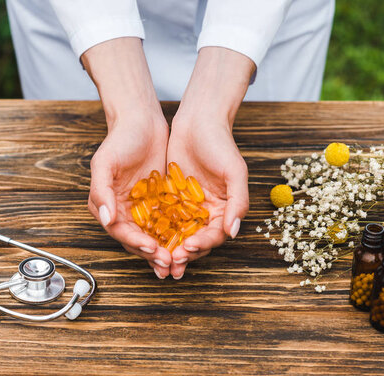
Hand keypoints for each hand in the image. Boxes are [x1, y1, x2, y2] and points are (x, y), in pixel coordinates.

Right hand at [88, 112, 173, 277]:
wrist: (142, 120)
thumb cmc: (120, 139)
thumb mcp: (105, 162)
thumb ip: (102, 191)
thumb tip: (106, 219)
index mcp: (107, 205)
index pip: (121, 231)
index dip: (136, 243)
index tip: (151, 249)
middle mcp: (124, 210)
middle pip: (138, 239)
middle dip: (153, 253)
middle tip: (169, 264)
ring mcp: (143, 206)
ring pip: (154, 235)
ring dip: (165, 249)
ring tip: (179, 261)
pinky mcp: (160, 201)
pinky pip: (168, 221)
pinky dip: (176, 233)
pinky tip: (188, 241)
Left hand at [165, 47, 253, 278]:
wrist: (198, 120)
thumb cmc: (221, 144)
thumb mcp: (235, 172)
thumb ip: (238, 202)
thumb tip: (233, 232)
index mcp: (225, 209)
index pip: (214, 235)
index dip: (202, 245)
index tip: (188, 249)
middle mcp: (207, 211)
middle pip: (195, 240)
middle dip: (183, 253)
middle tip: (169, 262)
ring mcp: (187, 205)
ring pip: (177, 233)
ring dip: (168, 247)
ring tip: (157, 258)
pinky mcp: (170, 197)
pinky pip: (162, 217)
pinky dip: (156, 229)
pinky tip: (145, 237)